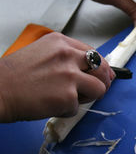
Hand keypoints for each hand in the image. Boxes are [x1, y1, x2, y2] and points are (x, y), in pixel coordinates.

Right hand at [0, 32, 114, 121]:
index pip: (94, 53)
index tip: (101, 74)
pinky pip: (78, 107)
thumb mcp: (42, 54)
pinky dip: (67, 110)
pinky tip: (51, 105)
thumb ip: (67, 58)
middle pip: (102, 69)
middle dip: (102, 81)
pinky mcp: (68, 97)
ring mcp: (69, 76)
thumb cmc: (15, 75)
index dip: (100, 67)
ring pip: (99, 88)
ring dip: (88, 96)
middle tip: (95, 89)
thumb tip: (92, 70)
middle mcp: (68, 56)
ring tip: (70, 98)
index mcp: (61, 43)